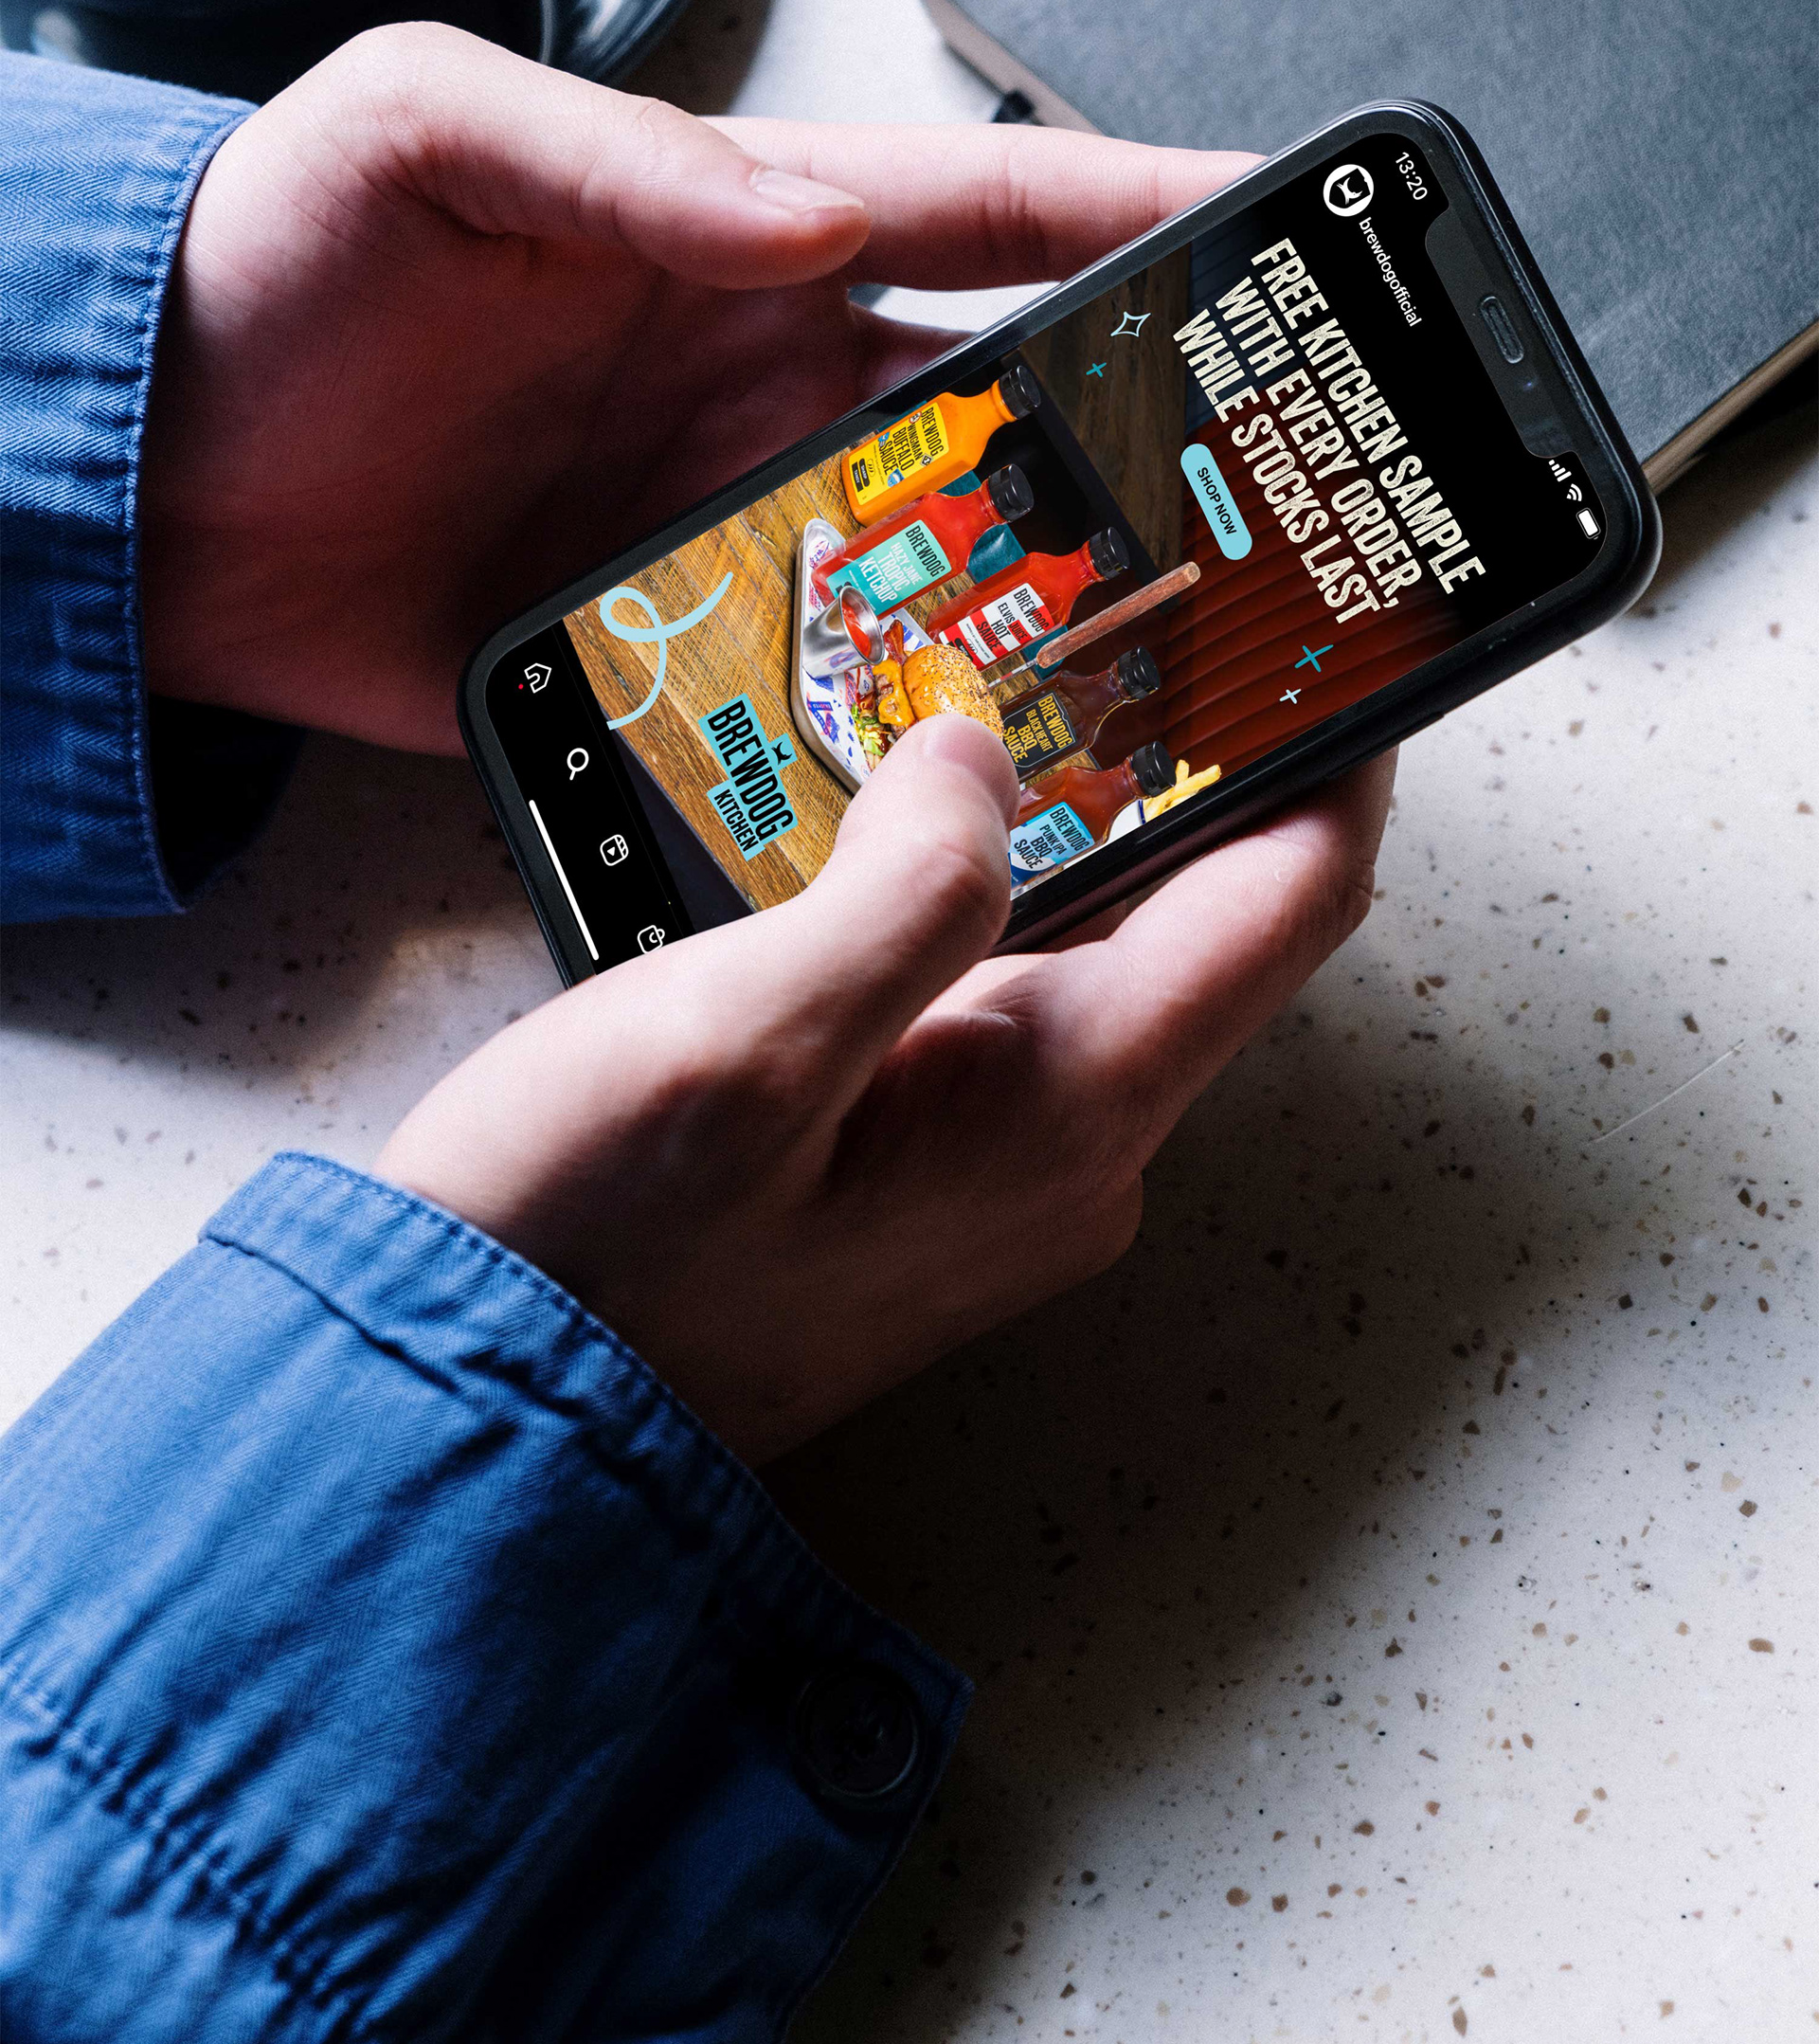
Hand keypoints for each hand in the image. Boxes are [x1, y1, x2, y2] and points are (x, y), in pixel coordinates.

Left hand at [142, 23, 1255, 749]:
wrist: (133, 482)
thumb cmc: (265, 264)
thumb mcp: (421, 137)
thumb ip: (620, 158)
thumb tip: (811, 215)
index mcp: (741, 238)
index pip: (987, 214)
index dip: (1146, 215)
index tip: (1288, 229)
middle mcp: (764, 388)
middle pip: (1008, 419)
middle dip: (1148, 450)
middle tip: (1277, 500)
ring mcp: (724, 529)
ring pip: (940, 575)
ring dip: (1044, 618)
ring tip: (1172, 674)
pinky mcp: (661, 657)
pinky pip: (815, 700)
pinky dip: (895, 739)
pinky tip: (969, 789)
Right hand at [379, 719, 1394, 1461]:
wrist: (488, 1420)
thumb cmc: (594, 1245)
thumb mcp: (742, 1036)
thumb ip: (902, 885)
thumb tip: (982, 761)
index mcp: (1066, 1110)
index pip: (1289, 898)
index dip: (1335, 750)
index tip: (1326, 633)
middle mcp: (1074, 1156)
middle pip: (1208, 922)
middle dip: (1180, 768)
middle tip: (1124, 623)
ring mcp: (1007, 1180)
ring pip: (1101, 960)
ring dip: (1070, 830)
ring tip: (1006, 698)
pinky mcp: (933, 1183)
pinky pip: (1011, 1009)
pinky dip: (985, 902)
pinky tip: (899, 838)